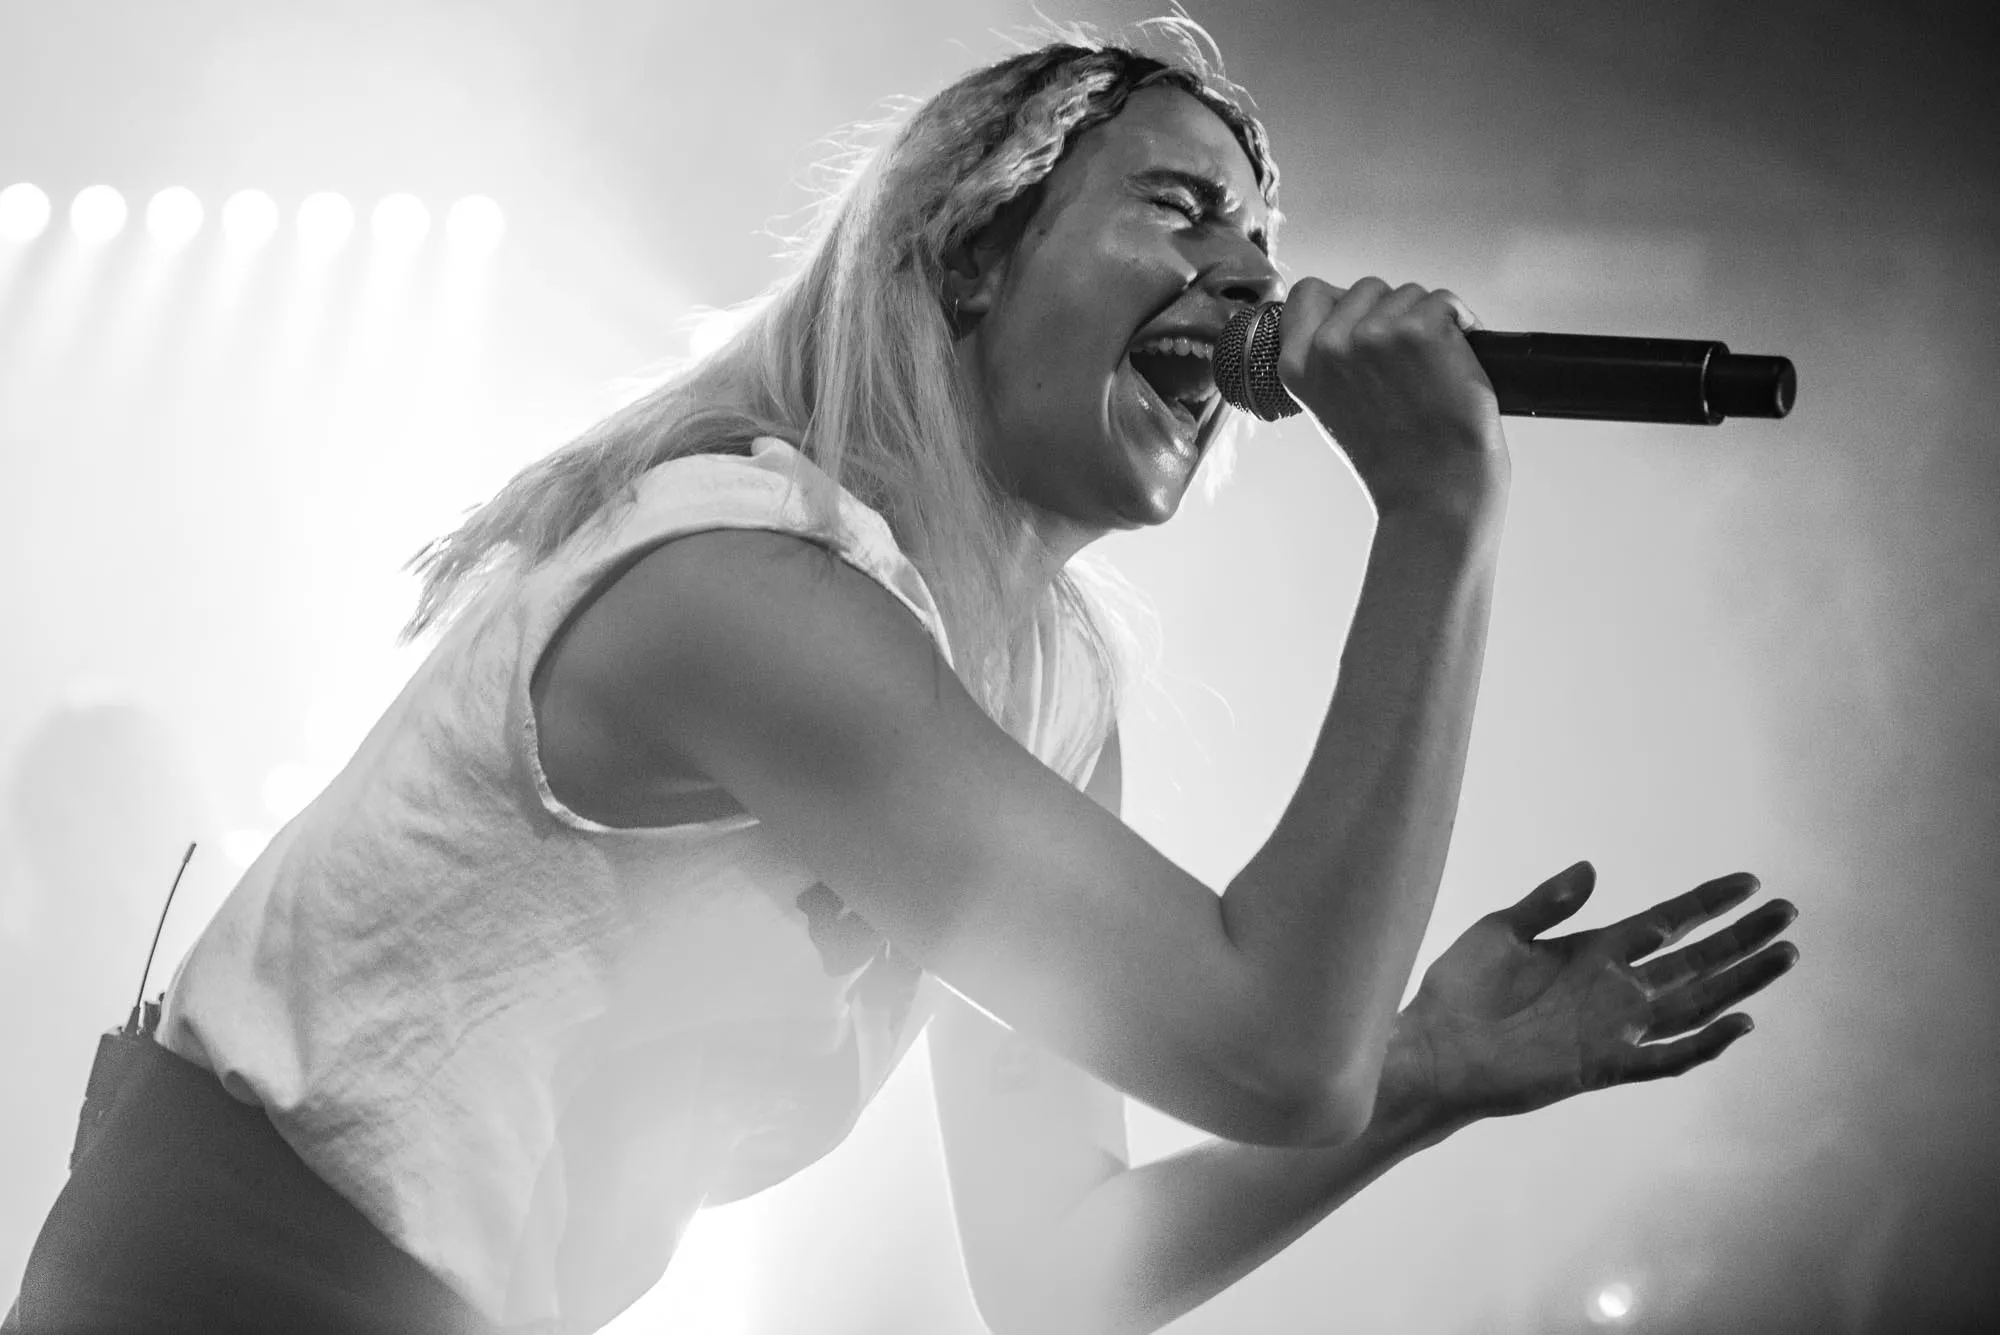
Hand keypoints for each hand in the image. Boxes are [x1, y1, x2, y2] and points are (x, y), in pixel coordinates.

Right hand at [1274, 276, 1508, 521]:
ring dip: (1427, 321)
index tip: (1364, 329)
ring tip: (1432, 371)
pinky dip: (1461, 323)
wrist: (1433, 493)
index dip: (1342, 304)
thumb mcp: (1330, 408)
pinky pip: (1444, 300)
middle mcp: (1328, 345)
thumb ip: (1327, 359)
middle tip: (1407, 367)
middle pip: (1366, 287)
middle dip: (1391, 314)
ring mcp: (1373, 334)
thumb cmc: (1392, 459)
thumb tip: (1351, 313)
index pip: (1309, 292)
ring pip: (1407, 292)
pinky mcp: (1420, 330)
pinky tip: (1457, 362)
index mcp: (1295, 365)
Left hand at [1395, 861, 1798, 1125]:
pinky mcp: (1604, 1065)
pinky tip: (1738, 1023)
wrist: (1434, 1049)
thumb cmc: (1458, 989)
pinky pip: (1665, 1058)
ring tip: (1784, 955)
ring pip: (1695, 1003)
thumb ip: (1549, 902)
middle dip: (1742, 938)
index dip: (1708, 903)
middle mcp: (1614, 988)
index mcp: (1594, 950)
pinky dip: (1703, 1044)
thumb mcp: (1501, 930)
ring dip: (1740, 982)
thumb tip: (1592, 867)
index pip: (1667, 921)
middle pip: (1695, 959)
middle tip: (1788, 913)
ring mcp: (1613, 1028)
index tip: (1750, 882)